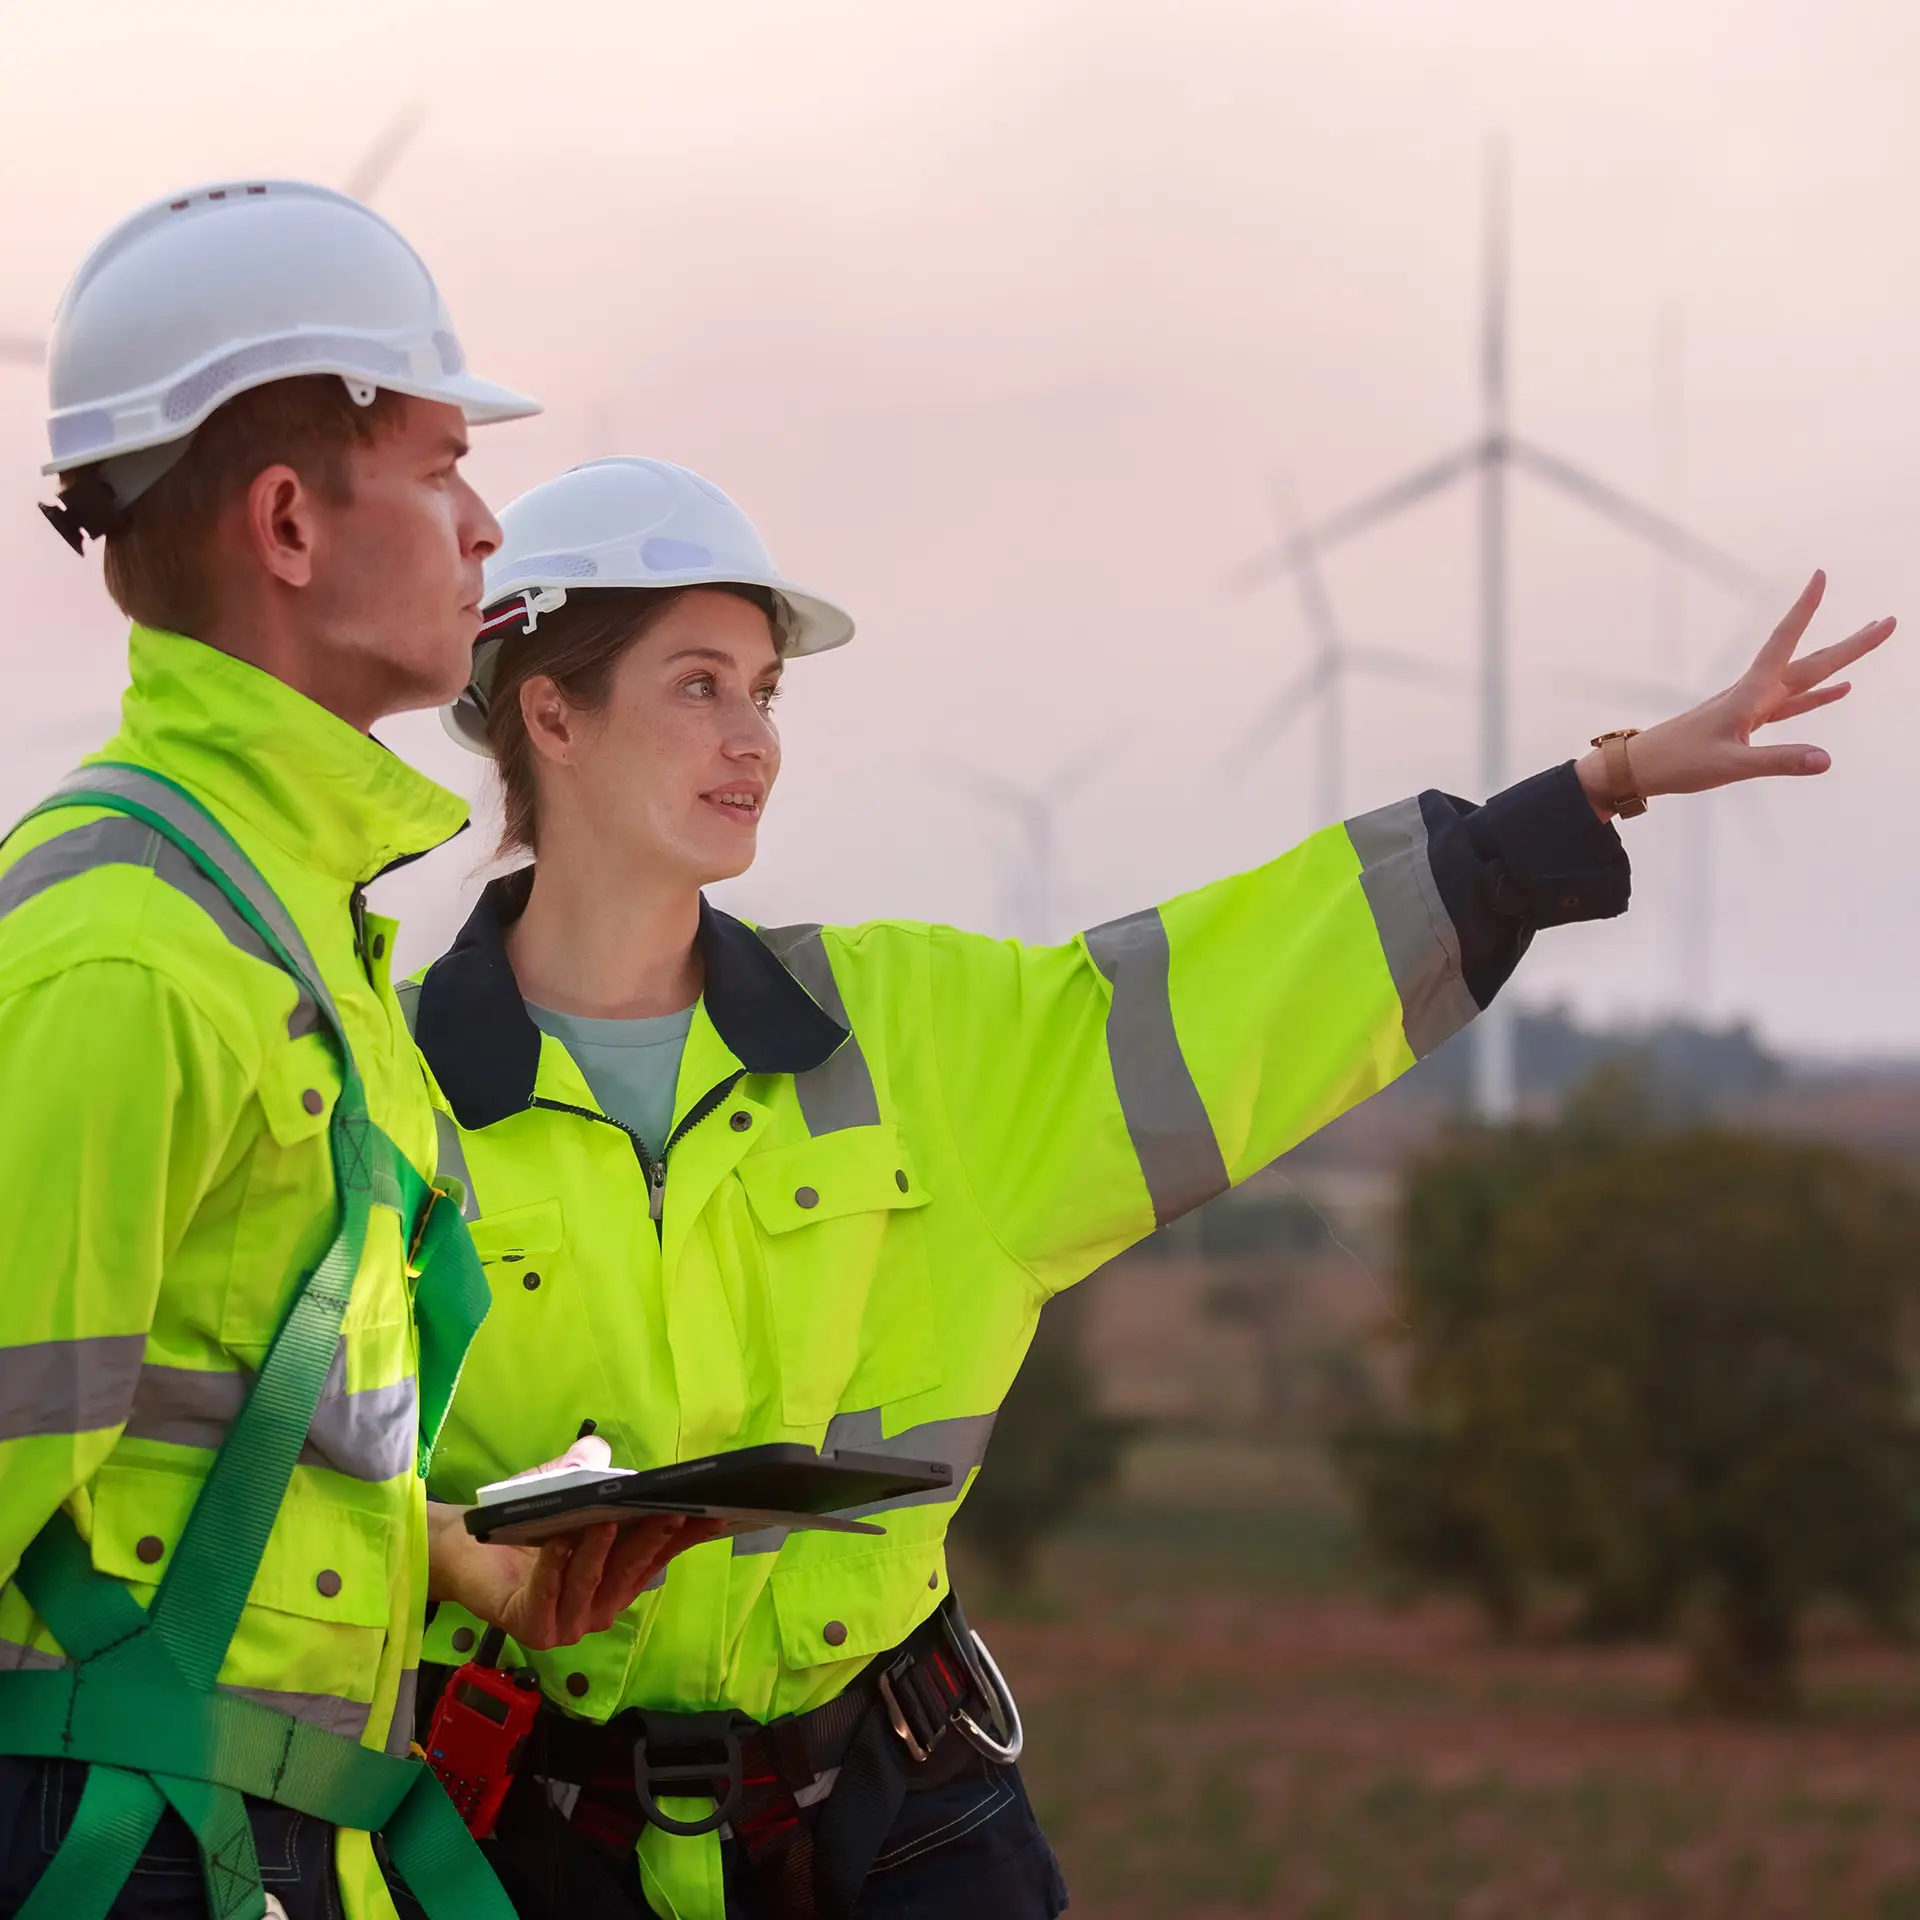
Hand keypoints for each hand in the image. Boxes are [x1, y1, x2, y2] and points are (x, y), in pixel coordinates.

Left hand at [425, 1437, 718, 1650]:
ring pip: (592, 1584)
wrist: (463, 1550)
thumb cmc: (521, 1522)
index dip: (685, 1535)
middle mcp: (599, 1606)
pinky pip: (548, 1595)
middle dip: (651, 1540)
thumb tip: (599, 1451)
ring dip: (599, 1553)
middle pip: (630, 1571)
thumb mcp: (560, 1487)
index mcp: (616, 1578)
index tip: (712, 1514)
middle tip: (671, 1510)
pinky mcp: (533, 1627)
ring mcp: (568, 1622)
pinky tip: (558, 1543)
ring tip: (606, 1521)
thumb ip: (583, 1469)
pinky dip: (555, 1569)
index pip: (658, 1556)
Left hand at [1575, 571, 1893, 818]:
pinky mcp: (1750, 722)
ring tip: (1870, 640)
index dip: (1803, 610)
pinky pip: (1792, 704)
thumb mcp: (1731, 765)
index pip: (1783, 642)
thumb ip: (1779, 761)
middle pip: (1810, 661)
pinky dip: (1819, 696)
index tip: (1820, 576)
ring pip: (1806, 679)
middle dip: (1850, 643)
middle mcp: (1755, 693)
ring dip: (1840, 662)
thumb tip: (1826, 760)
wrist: (1643, 767)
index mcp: (1750, 694)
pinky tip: (1841, 689)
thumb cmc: (1679, 763)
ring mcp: (1754, 707)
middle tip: (1888, 622)